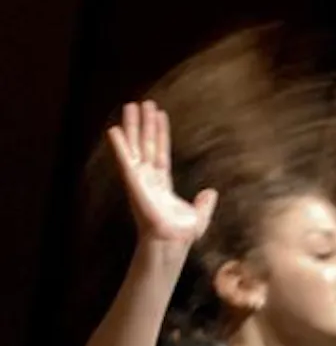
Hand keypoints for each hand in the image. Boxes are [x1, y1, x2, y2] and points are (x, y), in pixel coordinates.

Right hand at [107, 101, 216, 246]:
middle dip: (144, 124)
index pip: (161, 152)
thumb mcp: (199, 216)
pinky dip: (119, 146)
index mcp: (162, 182)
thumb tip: (211, 192)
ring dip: (132, 127)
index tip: (159, 115)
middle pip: (146, 144)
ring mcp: (139, 179)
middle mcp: (148, 178)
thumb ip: (204, 204)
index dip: (160, 133)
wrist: (172, 242)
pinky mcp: (134, 183)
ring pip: (135, 147)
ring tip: (130, 106)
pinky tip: (113, 130)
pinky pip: (125, 161)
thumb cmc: (181, 234)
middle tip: (142, 103)